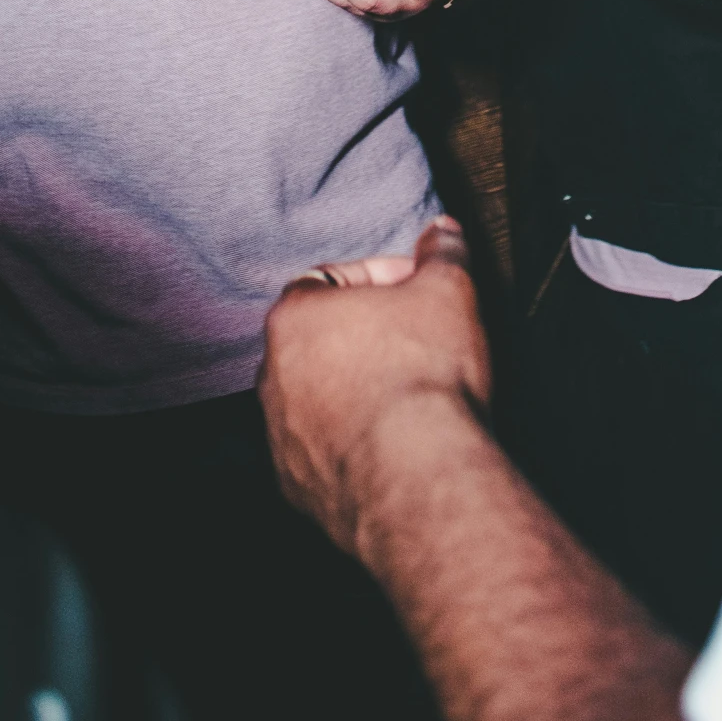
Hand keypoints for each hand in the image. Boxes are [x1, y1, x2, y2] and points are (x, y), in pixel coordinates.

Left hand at [259, 218, 491, 553]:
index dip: (382, 279)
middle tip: (419, 341)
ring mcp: (281, 437)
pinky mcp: (298, 488)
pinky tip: (399, 446)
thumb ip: (442, 251)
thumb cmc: (423, 375)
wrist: (417, 477)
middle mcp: (273, 376)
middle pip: (323, 340)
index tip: (417, 291)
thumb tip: (443, 232)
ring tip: (413, 398)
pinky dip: (356, 445)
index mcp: (294, 317)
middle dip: (369, 337)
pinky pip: (326, 453)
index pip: (332, 279)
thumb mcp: (448, 289)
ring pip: (321, 399)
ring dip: (359, 392)